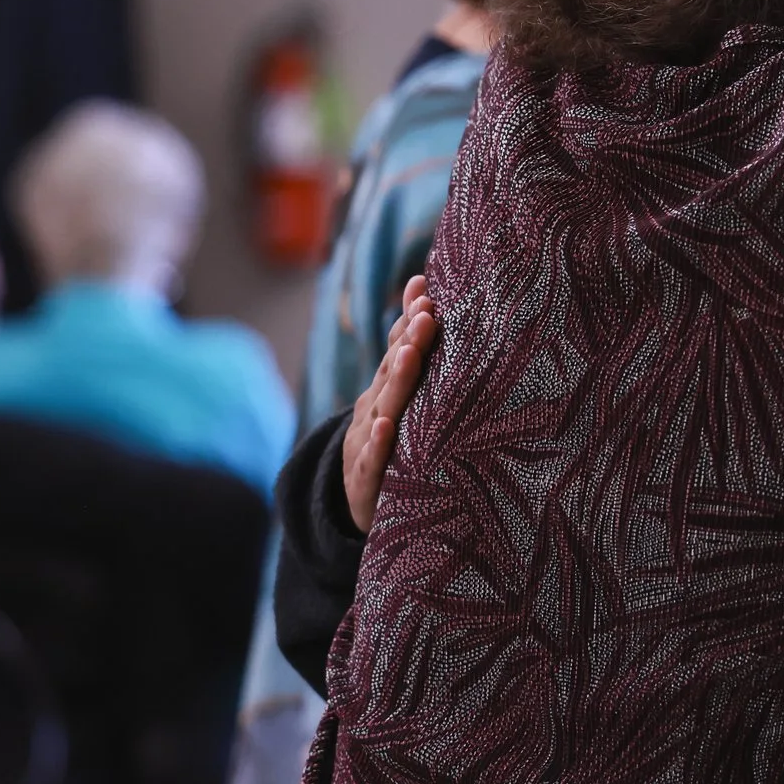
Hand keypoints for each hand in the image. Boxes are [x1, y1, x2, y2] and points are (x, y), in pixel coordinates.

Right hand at [341, 273, 437, 532]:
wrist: (356, 502)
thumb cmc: (389, 436)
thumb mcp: (394, 392)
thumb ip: (406, 340)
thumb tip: (421, 282)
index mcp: (386, 389)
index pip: (398, 351)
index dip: (411, 325)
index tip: (428, 296)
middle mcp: (375, 409)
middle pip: (392, 373)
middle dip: (409, 342)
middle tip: (427, 314)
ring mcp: (368, 442)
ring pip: (383, 409)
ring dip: (396, 381)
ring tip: (409, 354)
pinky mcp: (366, 479)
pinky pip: (373, 460)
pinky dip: (379, 444)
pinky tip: (387, 427)